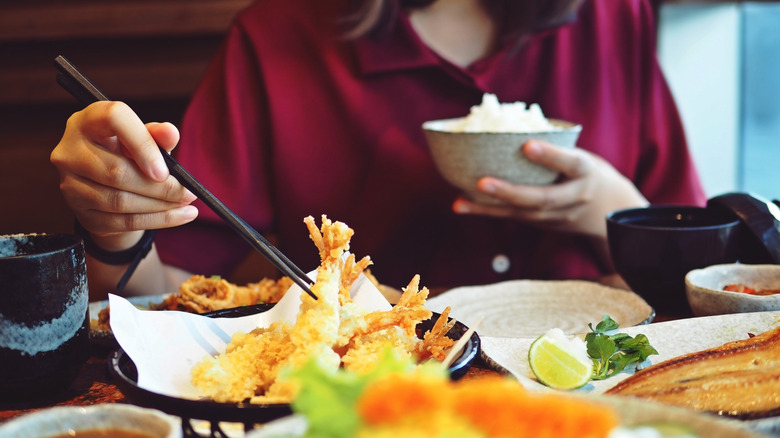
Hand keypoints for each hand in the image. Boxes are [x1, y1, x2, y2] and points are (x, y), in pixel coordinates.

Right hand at [51, 101, 197, 249]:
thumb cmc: (127, 152)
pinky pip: (122, 222)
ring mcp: (70, 183)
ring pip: (119, 201)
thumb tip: (171, 133)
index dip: (143, 144)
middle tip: (189, 193)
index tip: (165, 169)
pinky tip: (177, 216)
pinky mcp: (80, 211)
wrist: (106, 183)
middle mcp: (70, 150)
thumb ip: (157, 135)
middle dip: (160, 187)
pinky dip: (155, 220)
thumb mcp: (143, 138)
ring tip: (186, 204)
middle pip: (117, 172)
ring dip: (160, 206)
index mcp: (88, 120)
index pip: (114, 119)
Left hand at [452, 140, 647, 238]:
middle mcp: (574, 198)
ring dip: (489, 209)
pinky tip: (461, 205)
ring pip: (522, 214)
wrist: (612, 213)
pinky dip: (487, 212)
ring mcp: (558, 217)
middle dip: (510, 192)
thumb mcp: (583, 156)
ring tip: (461, 202)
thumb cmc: (588, 173)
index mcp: (587, 173)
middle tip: (482, 182)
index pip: (571, 163)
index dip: (550, 155)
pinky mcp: (543, 225)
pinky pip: (513, 218)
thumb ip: (556, 148)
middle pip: (542, 198)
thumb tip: (511, 124)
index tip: (528, 145)